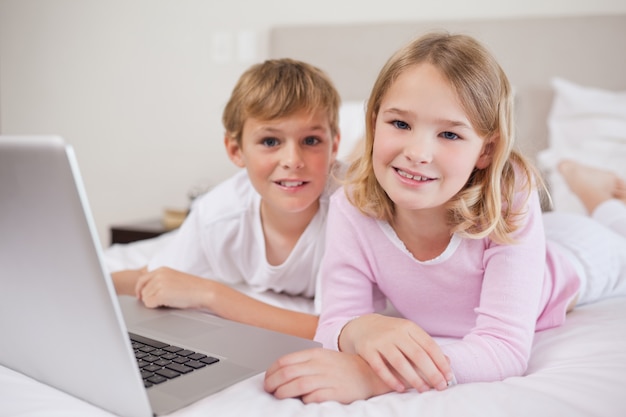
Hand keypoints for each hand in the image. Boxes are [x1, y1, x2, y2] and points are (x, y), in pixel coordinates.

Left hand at [134, 266, 213, 308]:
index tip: (140, 296)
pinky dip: (156, 307)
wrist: (204, 291)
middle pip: (142, 290)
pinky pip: (149, 304)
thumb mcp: (174, 278)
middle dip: (147, 297)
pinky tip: (167, 304)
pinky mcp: (161, 294)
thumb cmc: (192, 288)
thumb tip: (148, 291)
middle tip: (157, 302)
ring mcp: (160, 284)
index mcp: (162, 269)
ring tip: (168, 301)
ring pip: (145, 298)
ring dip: (153, 302)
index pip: (141, 279)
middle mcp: (159, 275)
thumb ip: (162, 280)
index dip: (140, 289)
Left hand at [264, 348, 392, 403]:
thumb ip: (303, 363)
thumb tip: (280, 373)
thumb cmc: (342, 368)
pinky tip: (301, 401)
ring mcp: (328, 378)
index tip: (267, 379)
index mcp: (315, 354)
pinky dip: (304, 400)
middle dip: (272, 383)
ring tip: (279, 396)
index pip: (285, 361)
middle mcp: (320, 365)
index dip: (271, 371)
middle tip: (268, 390)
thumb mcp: (322, 358)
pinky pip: (314, 397)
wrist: (369, 373)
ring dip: (283, 392)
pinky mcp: (336, 393)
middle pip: (287, 373)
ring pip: (297, 385)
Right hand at [339, 314, 453, 392]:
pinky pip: (380, 368)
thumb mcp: (408, 333)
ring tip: (424, 389)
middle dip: (431, 373)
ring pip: (400, 362)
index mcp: (408, 327)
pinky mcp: (367, 350)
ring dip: (414, 378)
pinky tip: (401, 388)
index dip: (440, 362)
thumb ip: (425, 345)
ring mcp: (380, 341)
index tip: (448, 376)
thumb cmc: (392, 334)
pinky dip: (391, 380)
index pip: (429, 345)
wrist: (362, 326)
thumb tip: (447, 362)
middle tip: (441, 386)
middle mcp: (395, 332)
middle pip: (417, 355)